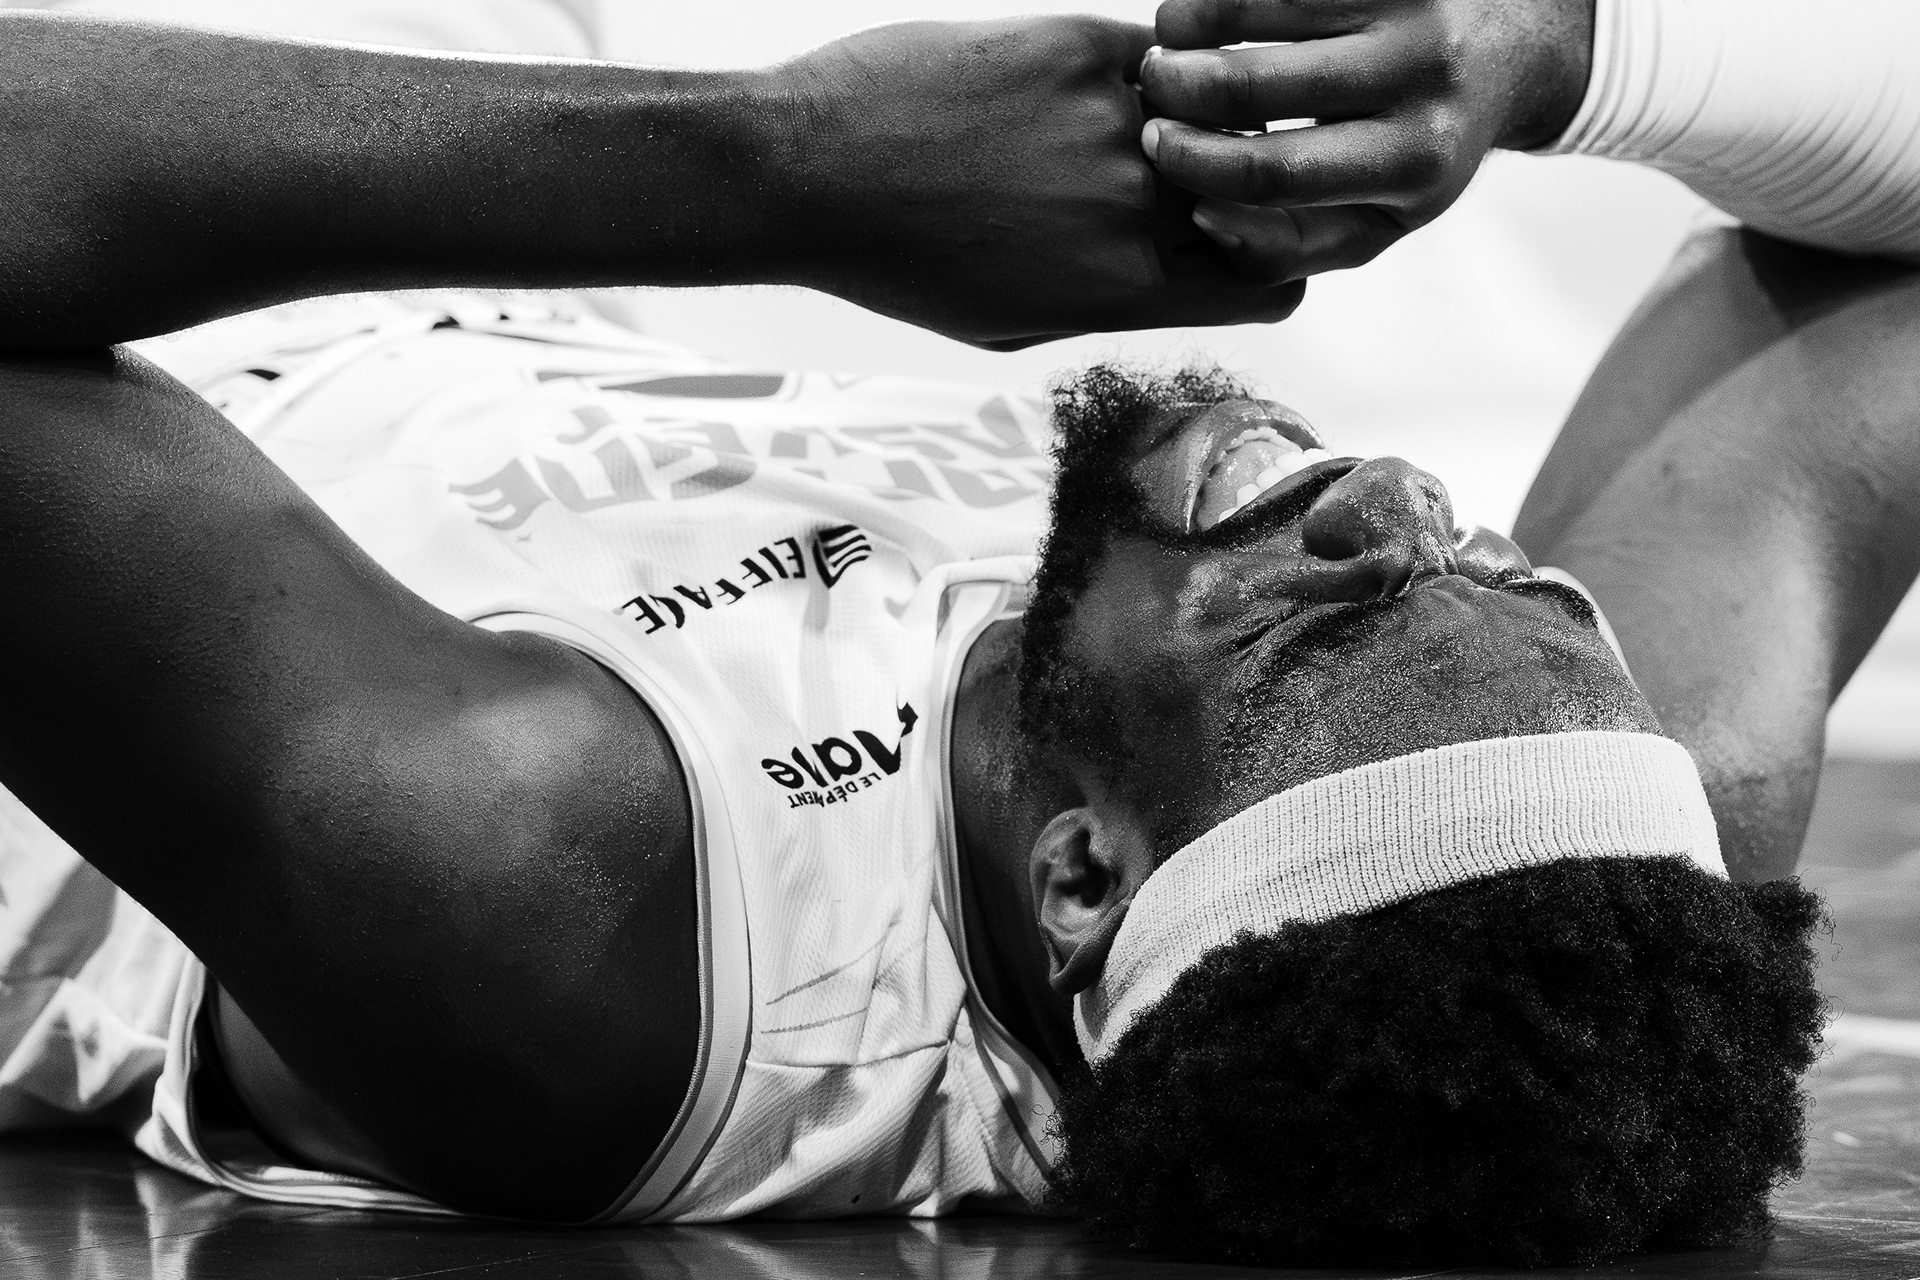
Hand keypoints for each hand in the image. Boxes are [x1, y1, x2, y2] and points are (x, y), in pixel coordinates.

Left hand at [771, 18, 1304, 347]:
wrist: (814, 174)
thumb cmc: (897, 259)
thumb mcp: (1010, 322)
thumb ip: (1104, 299)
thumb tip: (1163, 274)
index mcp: (1124, 289)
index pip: (1270, 282)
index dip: (1271, 263)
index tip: (1247, 244)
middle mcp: (1136, 209)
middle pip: (1253, 195)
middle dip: (1237, 183)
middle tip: (1196, 168)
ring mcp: (1116, 124)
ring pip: (1215, 115)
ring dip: (1196, 116)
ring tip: (1127, 119)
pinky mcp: (1079, 48)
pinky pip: (1156, 52)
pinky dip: (1144, 64)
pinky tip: (1091, 76)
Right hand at [1137, 0, 1593, 283]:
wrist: (1508, 50)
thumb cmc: (1412, 148)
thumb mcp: (1373, 218)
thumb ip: (1287, 245)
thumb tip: (1203, 220)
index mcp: (1414, 165)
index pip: (1275, 172)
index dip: (1194, 161)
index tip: (1152, 144)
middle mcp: (1423, 79)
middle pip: (1255, 86)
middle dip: (1177, 87)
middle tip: (1148, 86)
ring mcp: (1412, 6)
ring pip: (1256, 8)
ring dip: (1187, 22)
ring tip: (1167, 38)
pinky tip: (1205, 7)